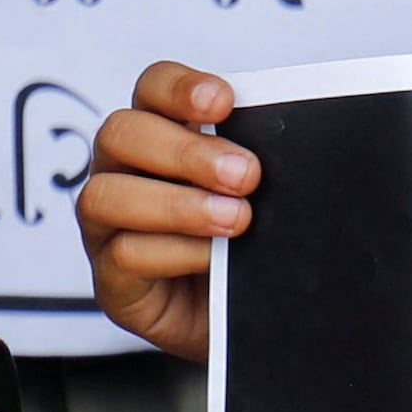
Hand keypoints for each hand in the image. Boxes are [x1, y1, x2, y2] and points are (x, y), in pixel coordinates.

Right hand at [79, 61, 251, 362]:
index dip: (180, 87)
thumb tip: (304, 139)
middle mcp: (123, 171)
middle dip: (185, 151)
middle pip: (121, 133)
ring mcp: (108, 228)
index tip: (224, 102)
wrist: (257, 324)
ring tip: (236, 220)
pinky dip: (173, 251)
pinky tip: (214, 258)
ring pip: (106, 195)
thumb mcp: (268, 194)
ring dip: (177, 205)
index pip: (152, 87)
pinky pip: (122, 255)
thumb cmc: (258, 245)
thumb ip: (268, 160)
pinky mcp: (112, 283)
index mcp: (161, 133)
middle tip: (246, 175)